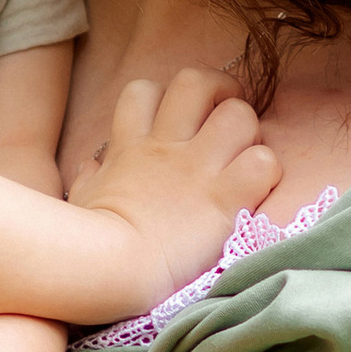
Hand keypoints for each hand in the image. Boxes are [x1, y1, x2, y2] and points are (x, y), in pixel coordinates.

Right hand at [66, 70, 280, 313]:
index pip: (144, 90)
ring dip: (249, 133)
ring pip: (239, 114)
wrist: (112, 270)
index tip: (176, 124)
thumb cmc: (91, 244)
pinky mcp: (226, 197)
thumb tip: (92, 167)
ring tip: (245, 157)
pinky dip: (266, 173)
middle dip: (219, 92)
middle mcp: (167, 146)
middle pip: (196, 81)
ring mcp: (198, 168)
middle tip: (225, 122)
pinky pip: (263, 162)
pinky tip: (255, 191)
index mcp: (130, 146)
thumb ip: (90, 178)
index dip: (164, 98)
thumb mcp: (84, 201)